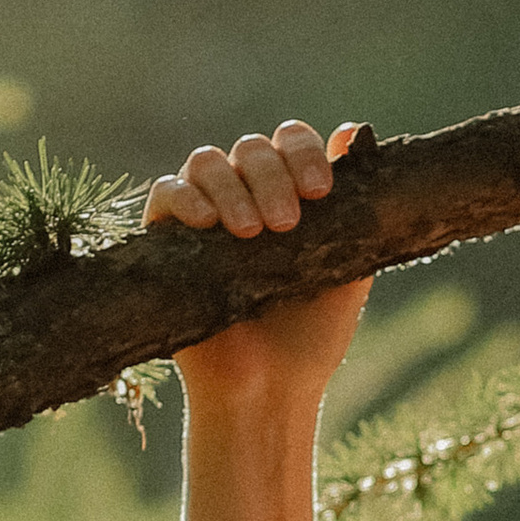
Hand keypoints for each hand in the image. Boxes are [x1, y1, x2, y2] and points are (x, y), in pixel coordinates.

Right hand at [148, 120, 371, 415]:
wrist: (268, 390)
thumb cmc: (311, 336)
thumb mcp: (348, 267)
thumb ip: (355, 205)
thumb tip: (355, 129)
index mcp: (288, 194)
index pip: (290, 141)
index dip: (303, 152)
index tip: (321, 191)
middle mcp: (244, 195)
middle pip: (251, 147)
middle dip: (272, 176)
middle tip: (286, 225)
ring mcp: (202, 215)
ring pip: (207, 161)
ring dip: (232, 187)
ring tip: (250, 234)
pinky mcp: (164, 240)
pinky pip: (165, 193)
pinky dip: (185, 198)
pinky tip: (208, 224)